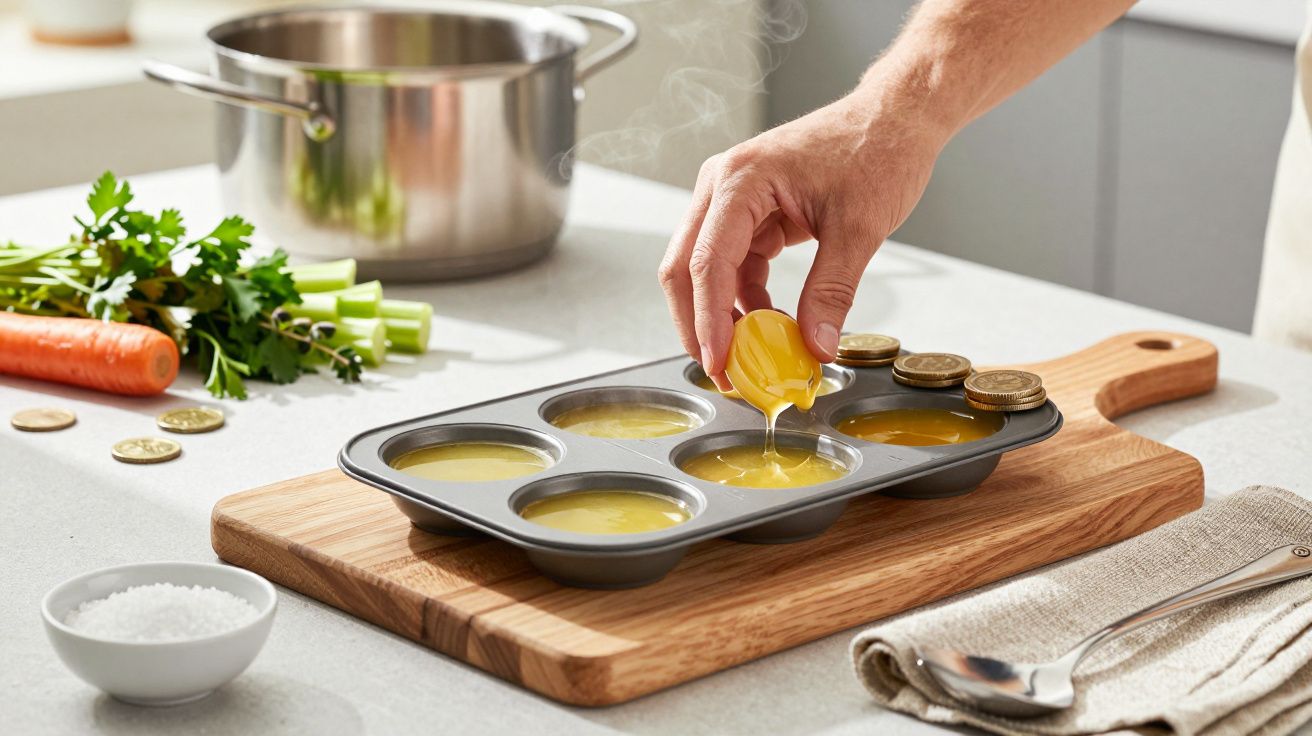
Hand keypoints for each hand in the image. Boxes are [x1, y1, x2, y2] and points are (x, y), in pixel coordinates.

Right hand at [657, 85, 945, 389]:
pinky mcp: (749, 214)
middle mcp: (723, 185)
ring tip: (749, 358)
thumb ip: (832, 291)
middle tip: (723, 371)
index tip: (721, 362)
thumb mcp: (859, 228)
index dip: (709, 320)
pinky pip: (733, 267)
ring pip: (704, 271)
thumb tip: (815, 346)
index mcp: (741, 179)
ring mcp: (732, 200)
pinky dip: (745, 301)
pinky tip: (769, 326)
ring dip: (721, 316)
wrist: (895, 118)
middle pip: (685, 267)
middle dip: (698, 324)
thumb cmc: (877, 150)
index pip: (708, 262)